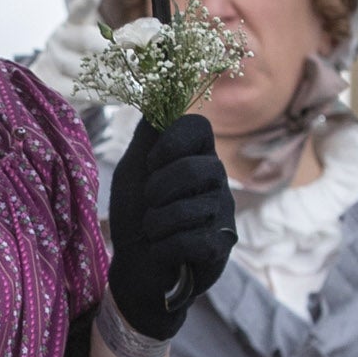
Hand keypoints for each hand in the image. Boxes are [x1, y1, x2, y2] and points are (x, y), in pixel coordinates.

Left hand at [104, 115, 235, 341]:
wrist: (134, 268)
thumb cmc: (135, 216)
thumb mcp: (134, 170)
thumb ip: (148, 135)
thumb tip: (160, 89)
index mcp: (196, 157)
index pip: (198, 126)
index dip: (172, 143)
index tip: (152, 164)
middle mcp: (216, 181)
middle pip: (198, 167)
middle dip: (160, 189)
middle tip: (150, 205)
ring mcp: (223, 214)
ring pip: (192, 208)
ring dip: (158, 224)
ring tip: (155, 233)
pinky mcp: (222, 247)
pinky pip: (194, 240)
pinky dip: (166, 249)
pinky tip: (166, 253)